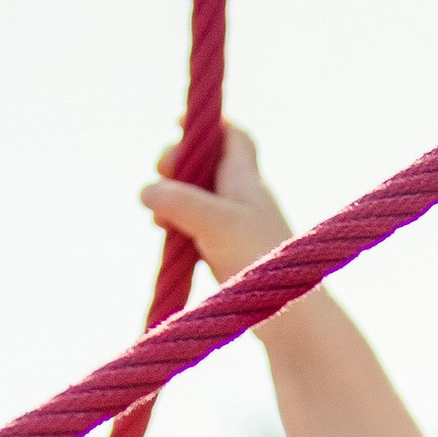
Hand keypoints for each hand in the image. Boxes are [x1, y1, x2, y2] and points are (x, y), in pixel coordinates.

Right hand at [140, 121, 290, 283]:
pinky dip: (180, 224)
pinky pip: (199, 228)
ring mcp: (236, 227)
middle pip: (208, 165)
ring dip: (175, 197)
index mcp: (245, 179)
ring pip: (201, 199)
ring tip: (156, 212)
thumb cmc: (260, 259)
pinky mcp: (229, 254)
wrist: (291, 312)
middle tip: (160, 173)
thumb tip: (146, 190)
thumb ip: (179, 202)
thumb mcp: (215, 222)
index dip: (210, 124)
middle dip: (180, 163)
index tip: (180, 124)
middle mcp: (243, 198)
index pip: (234, 136)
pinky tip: (167, 234)